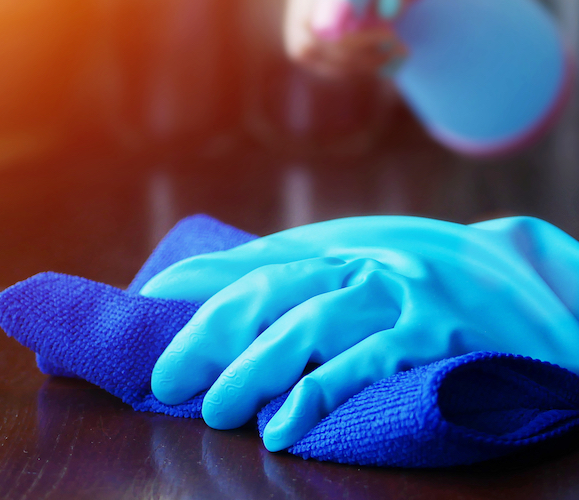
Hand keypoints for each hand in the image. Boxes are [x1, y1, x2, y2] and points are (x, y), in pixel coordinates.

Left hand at [141, 215, 578, 450]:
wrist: (524, 280)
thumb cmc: (431, 277)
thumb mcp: (369, 261)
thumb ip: (310, 276)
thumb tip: (234, 293)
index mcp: (342, 245)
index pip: (256, 261)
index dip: (199, 279)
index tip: (149, 299)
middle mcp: (362, 263)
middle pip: (271, 292)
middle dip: (211, 333)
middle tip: (167, 377)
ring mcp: (396, 297)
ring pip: (308, 325)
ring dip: (252, 368)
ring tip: (212, 409)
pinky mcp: (433, 338)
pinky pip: (366, 365)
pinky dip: (318, 394)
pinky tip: (282, 427)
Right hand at [285, 0, 448, 78]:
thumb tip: (387, 11)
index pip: (310, 14)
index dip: (346, 40)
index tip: (390, 34)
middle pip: (303, 40)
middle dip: (350, 57)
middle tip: (396, 48)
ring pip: (308, 52)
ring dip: (353, 64)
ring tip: (396, 50)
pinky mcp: (311, 3)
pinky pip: (318, 50)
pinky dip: (350, 61)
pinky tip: (382, 49)